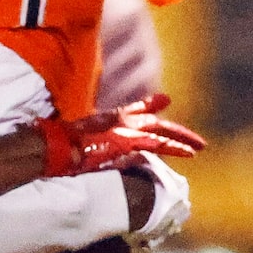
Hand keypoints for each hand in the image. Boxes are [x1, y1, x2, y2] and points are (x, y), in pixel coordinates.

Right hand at [33, 93, 203, 177]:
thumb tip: (119, 149)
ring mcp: (124, 132)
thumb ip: (100, 137)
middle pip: (155, 125)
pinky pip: (154, 144)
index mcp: (111, 120)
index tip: (165, 99)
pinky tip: (188, 153)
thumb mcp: (83, 138)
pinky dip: (171, 147)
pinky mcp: (126, 142)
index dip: (151, 105)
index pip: (136, 110)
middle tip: (198, 143)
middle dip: (177, 133)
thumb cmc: (62, 145)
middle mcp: (121, 123)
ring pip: (159, 134)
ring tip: (198, 147)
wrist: (54, 147)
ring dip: (180, 140)